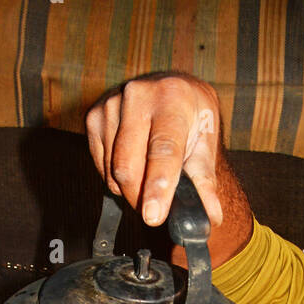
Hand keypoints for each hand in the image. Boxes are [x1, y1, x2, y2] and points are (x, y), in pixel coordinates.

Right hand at [85, 73, 222, 228]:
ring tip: (149, 177)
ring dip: (130, 189)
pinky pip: (101, 167)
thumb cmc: (193, 117)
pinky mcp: (94, 116)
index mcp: (172, 99)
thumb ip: (205, 181)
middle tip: (157, 209)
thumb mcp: (207, 143)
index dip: (157, 186)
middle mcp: (138, 96)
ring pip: (113, 171)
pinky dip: (116, 178)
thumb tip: (210, 215)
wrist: (173, 88)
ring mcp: (111, 104)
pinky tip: (134, 165)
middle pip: (128, 167)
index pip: (162, 150)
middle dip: (141, 198)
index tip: (153, 216)